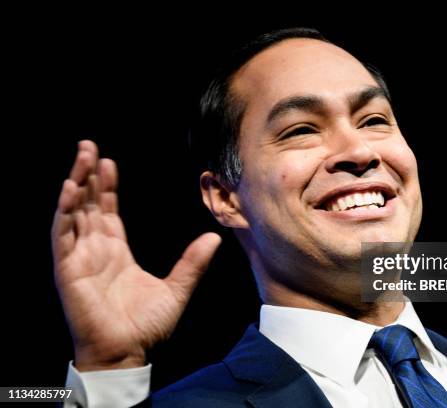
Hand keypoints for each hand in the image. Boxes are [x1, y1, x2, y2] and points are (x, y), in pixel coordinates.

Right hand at [52, 140, 220, 370]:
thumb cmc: (147, 326)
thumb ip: (193, 263)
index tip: (109, 163)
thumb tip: (214, 238)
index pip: (107, 211)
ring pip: (72, 212)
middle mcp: (95, 250)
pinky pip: (61, 235)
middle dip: (87, 175)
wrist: (129, 352)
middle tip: (88, 146)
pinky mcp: (67, 269)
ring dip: (75, 183)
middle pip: (87, 204)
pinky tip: (70, 188)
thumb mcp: (177, 288)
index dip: (106, 187)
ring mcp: (79, 258)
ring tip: (82, 156)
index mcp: (116, 252)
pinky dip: (64, 211)